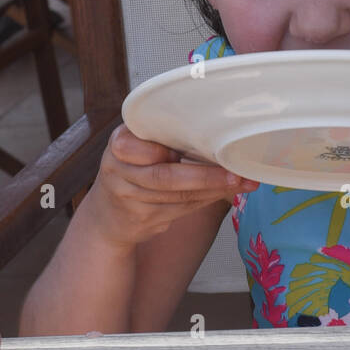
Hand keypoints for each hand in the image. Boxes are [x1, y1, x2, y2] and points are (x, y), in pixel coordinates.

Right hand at [90, 124, 258, 248]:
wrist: (106, 217)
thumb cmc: (132, 168)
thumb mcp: (134, 144)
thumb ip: (159, 136)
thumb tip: (212, 128)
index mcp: (119, 144)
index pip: (142, 146)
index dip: (166, 151)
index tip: (197, 147)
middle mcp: (118, 172)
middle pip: (165, 177)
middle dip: (206, 177)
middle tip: (237, 174)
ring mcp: (129, 200)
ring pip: (179, 196)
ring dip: (215, 190)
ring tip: (243, 183)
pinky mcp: (143, 221)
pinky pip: (182, 209)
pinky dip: (207, 200)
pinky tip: (226, 192)